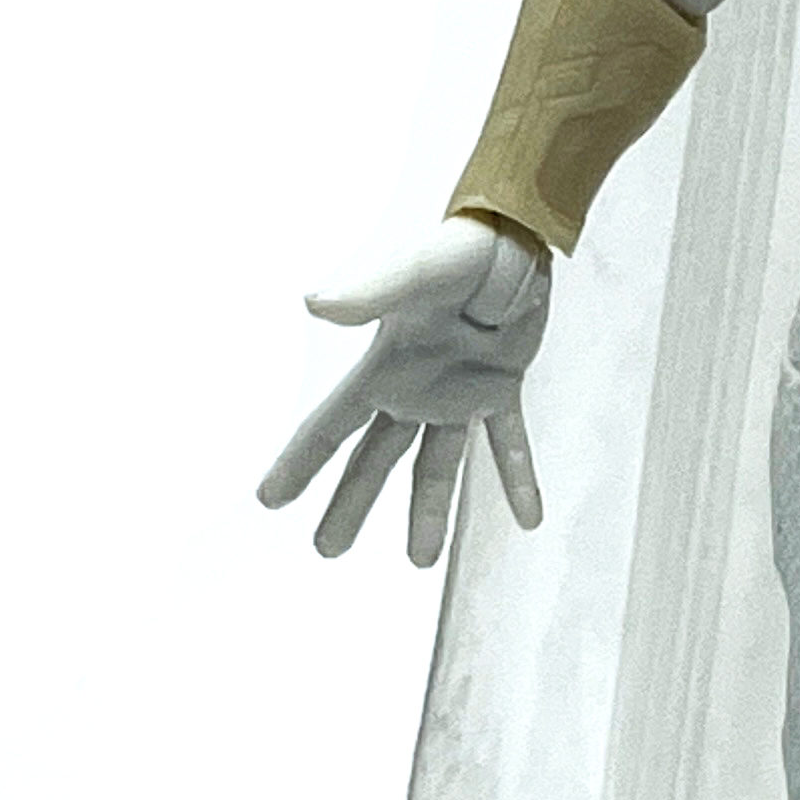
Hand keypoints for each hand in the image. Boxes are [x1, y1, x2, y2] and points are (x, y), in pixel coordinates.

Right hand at [258, 217, 551, 565]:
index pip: (332, 427)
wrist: (516, 239)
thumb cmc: (460, 250)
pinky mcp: (502, 388)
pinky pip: (509, 445)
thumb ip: (368, 293)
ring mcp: (459, 393)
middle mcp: (414, 389)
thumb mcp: (414, 272)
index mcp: (383, 368)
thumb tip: (315, 303)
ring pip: (438, 466)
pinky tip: (529, 520)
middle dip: (350, 506)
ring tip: (420, 560)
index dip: (300, 464)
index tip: (270, 500)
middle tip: (327, 551)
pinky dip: (518, 479)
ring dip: (430, 512)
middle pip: (375, 461)